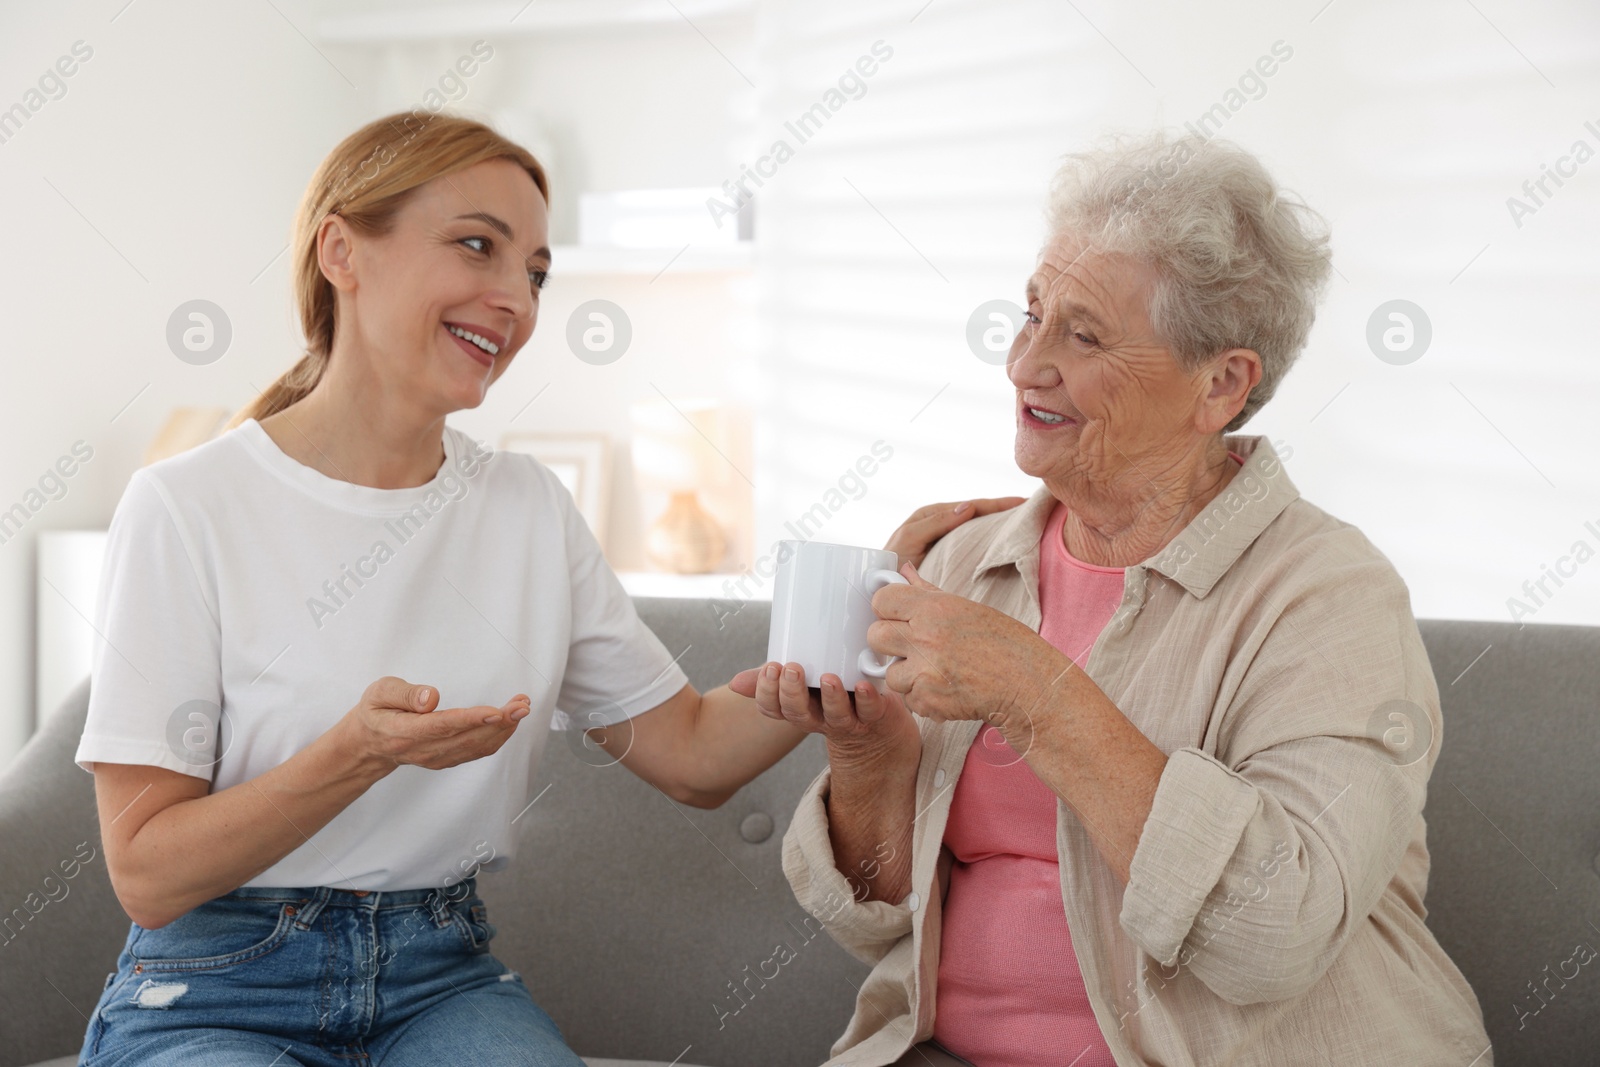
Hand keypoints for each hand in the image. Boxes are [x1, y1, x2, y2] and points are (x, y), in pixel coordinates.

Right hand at [341, 676, 531, 771]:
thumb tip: (432, 698)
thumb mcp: (379, 693)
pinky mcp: (447, 758)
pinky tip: (510, 721)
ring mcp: (437, 758)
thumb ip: (405, 694)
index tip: (496, 711)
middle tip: (522, 704)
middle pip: (467, 738)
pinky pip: (477, 751)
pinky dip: (498, 736)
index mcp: (404, 732)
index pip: (442, 727)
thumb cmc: (376, 711)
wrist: (369, 743)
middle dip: (500, 721)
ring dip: (504, 728)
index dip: (471, 720)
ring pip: (476, 746)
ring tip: (522, 707)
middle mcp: (423, 750)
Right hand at [729, 662, 919, 775]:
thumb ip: (775, 678)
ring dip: (830, 697)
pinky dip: (867, 699)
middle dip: (792, 693)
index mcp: (799, 708)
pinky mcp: (875, 716)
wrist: (880, 724)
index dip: (768, 693)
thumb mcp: (803, 685)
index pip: (773, 709)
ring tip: (827, 678)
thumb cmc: (835, 695)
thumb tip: (735, 683)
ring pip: (835, 716)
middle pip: (799, 715)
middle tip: (790, 669)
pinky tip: (863, 686)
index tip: (771, 668)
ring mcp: (848, 720)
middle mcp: (820, 718)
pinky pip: (870, 711)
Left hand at [868, 562, 1071, 743]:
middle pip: (875, 636)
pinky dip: (922, 698)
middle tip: (911, 647)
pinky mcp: (928, 700)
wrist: (1027, 684)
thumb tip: (904, 570)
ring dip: (907, 675)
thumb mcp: (967, 609)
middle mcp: (925, 637)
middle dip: (888, 643)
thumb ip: (927, 592)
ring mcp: (924, 671)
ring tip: (935, 671)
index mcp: (935, 609)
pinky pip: (908, 699)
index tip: (897, 616)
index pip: (882, 600)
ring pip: (890, 673)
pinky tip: (946, 689)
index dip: (887, 609)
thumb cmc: (1003, 644)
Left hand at [883, 497, 1026, 568]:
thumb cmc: (888, 564)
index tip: (1021, 503)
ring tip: (1023, 521)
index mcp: (931, 516)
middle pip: (977, 513)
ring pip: (977, 526)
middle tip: (1030, 508)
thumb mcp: (909, 540)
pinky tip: (1004, 543)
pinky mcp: (947, 556)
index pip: (971, 506)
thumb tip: (968, 506)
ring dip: (998, 523)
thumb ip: (934, 523)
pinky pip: (972, 543)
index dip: (996, 504)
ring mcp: (945, 540)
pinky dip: (989, 539)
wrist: (879, 589)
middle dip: (1002, 509)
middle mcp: (940, 524)